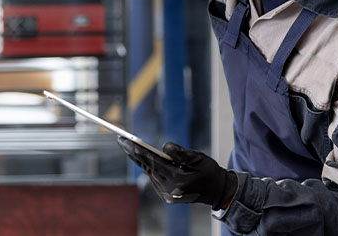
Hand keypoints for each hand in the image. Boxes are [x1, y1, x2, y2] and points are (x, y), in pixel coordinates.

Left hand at [118, 138, 237, 209]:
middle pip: (147, 167)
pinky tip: (140, 157)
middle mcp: (169, 190)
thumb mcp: (198, 158)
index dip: (138, 150)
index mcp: (178, 181)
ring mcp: (167, 195)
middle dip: (133, 153)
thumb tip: (165, 146)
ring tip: (127, 146)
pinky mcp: (166, 196)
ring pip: (148, 172)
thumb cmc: (209, 171)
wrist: (217, 191)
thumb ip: (181, 152)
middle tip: (120, 140)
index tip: (126, 141)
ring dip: (138, 159)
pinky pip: (153, 177)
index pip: (153, 162)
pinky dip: (146, 166)